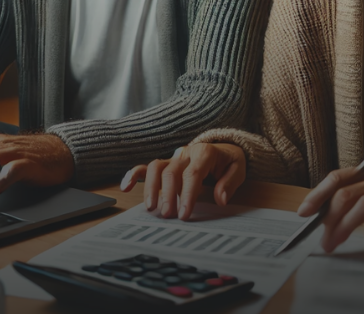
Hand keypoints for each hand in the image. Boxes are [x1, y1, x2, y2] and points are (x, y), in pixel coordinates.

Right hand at [120, 143, 245, 220]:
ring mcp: (173, 157)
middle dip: (168, 195)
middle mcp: (186, 153)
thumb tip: (220, 199)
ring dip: (151, 188)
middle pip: (172, 172)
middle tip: (168, 215)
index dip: (187, 195)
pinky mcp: (166, 163)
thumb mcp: (238, 169)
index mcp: (204, 153)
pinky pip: (147, 166)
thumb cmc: (229, 161)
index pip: (192, 174)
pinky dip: (134, 175)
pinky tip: (125, 186)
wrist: (223, 148)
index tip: (185, 214)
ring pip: (156, 168)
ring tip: (151, 208)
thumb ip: (229, 183)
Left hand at [298, 165, 363, 251]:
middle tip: (324, 241)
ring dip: (346, 227)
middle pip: (346, 194)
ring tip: (337, 243)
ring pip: (363, 205)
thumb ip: (358, 200)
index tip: (304, 213)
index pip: (338, 177)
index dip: (318, 194)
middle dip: (329, 220)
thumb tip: (325, 217)